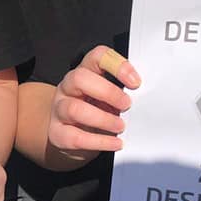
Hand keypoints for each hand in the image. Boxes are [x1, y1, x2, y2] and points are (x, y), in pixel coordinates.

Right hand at [48, 45, 140, 161]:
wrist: (71, 137)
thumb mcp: (108, 98)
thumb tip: (143, 98)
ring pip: (75, 109)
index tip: (135, 82)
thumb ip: (121, 93)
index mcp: (84, 72)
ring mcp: (59, 110)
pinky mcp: (57, 133)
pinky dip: (99, 141)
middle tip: (127, 105)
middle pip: (80, 78)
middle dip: (108, 92)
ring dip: (103, 118)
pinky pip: (76, 137)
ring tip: (120, 126)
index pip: (97, 57)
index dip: (117, 65)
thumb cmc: (96, 112)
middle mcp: (68, 88)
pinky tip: (115, 143)